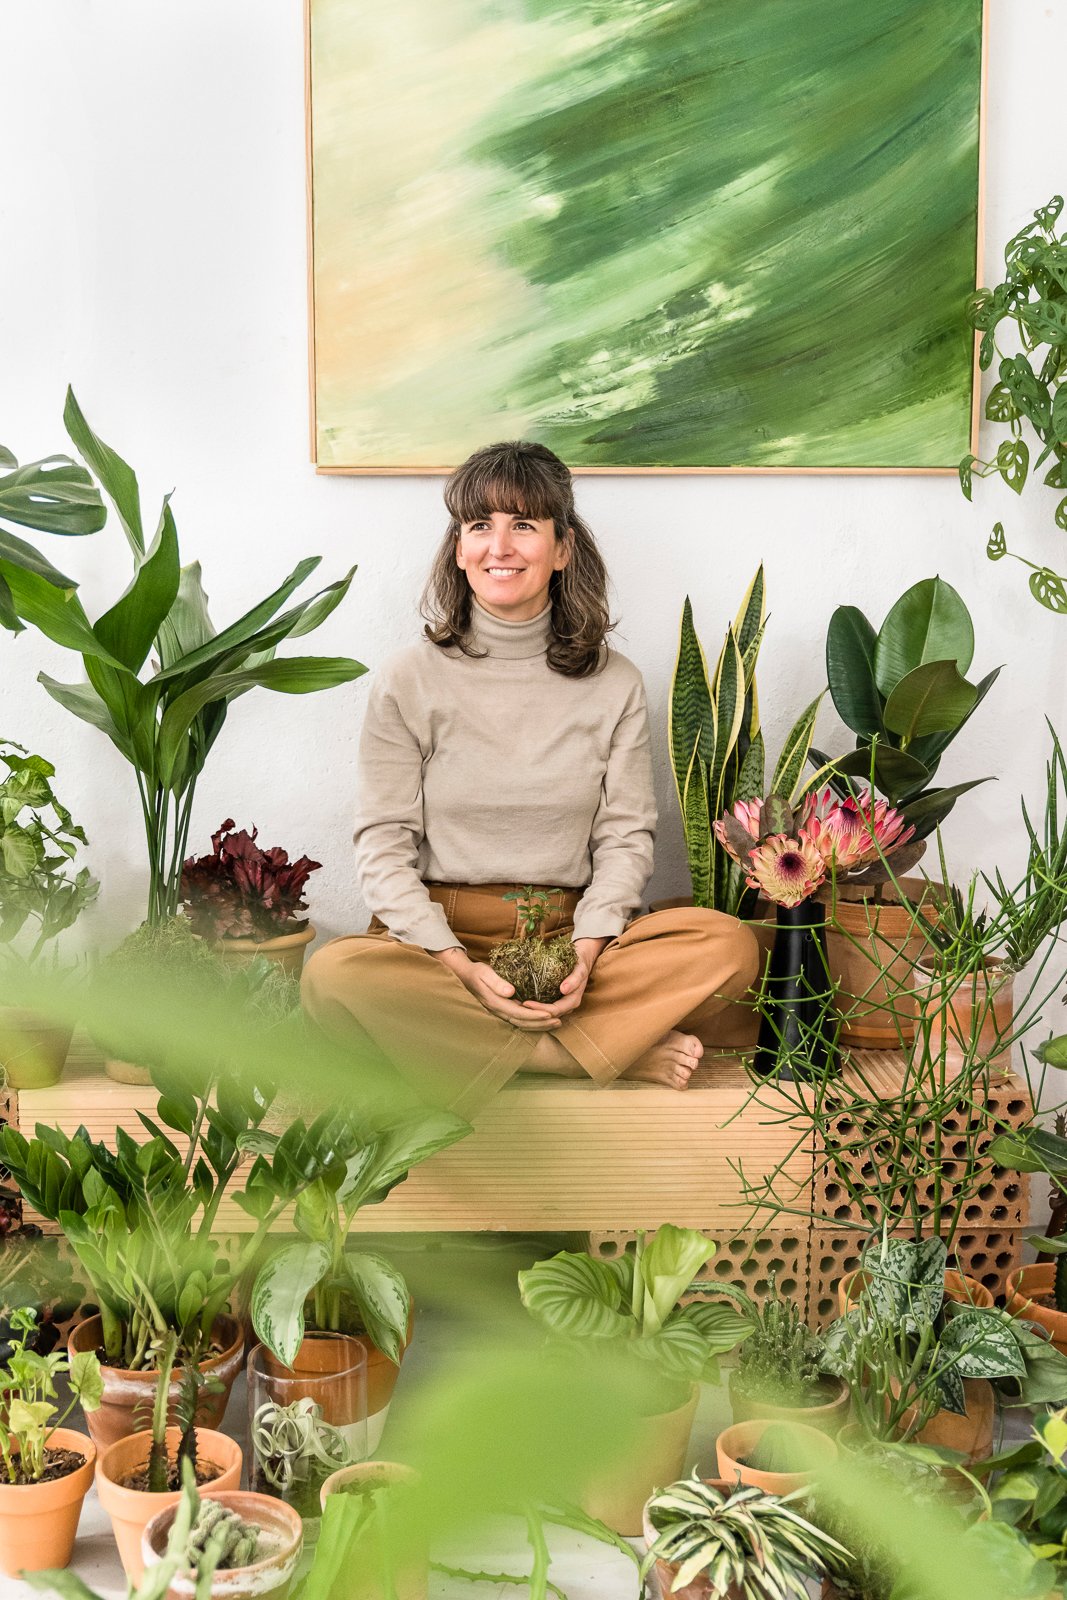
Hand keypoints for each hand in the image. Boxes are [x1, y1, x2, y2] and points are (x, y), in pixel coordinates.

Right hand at [432, 947, 562, 1030]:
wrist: (464, 976)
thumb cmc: (476, 972)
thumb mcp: (484, 973)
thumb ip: (497, 982)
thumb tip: (511, 992)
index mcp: (495, 1003)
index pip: (518, 1013)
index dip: (534, 1015)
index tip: (549, 1014)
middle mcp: (498, 1011)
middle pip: (522, 1022)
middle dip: (541, 1023)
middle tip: (558, 1021)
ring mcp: (500, 1012)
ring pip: (521, 1024)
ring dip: (539, 1025)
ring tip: (555, 1022)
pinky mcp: (502, 1010)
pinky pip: (519, 1020)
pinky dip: (532, 1022)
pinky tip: (543, 1019)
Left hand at [516, 936, 607, 1021]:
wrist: (583, 959)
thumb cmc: (580, 963)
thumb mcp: (580, 969)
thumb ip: (574, 980)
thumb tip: (564, 989)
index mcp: (572, 1001)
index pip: (553, 1011)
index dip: (539, 1009)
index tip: (525, 1003)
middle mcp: (566, 1007)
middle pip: (547, 1017)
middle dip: (532, 1014)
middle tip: (515, 1006)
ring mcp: (561, 1005)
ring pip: (544, 1016)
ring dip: (531, 1014)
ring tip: (515, 1007)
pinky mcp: (556, 1001)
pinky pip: (544, 1010)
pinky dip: (533, 1010)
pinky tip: (521, 1005)